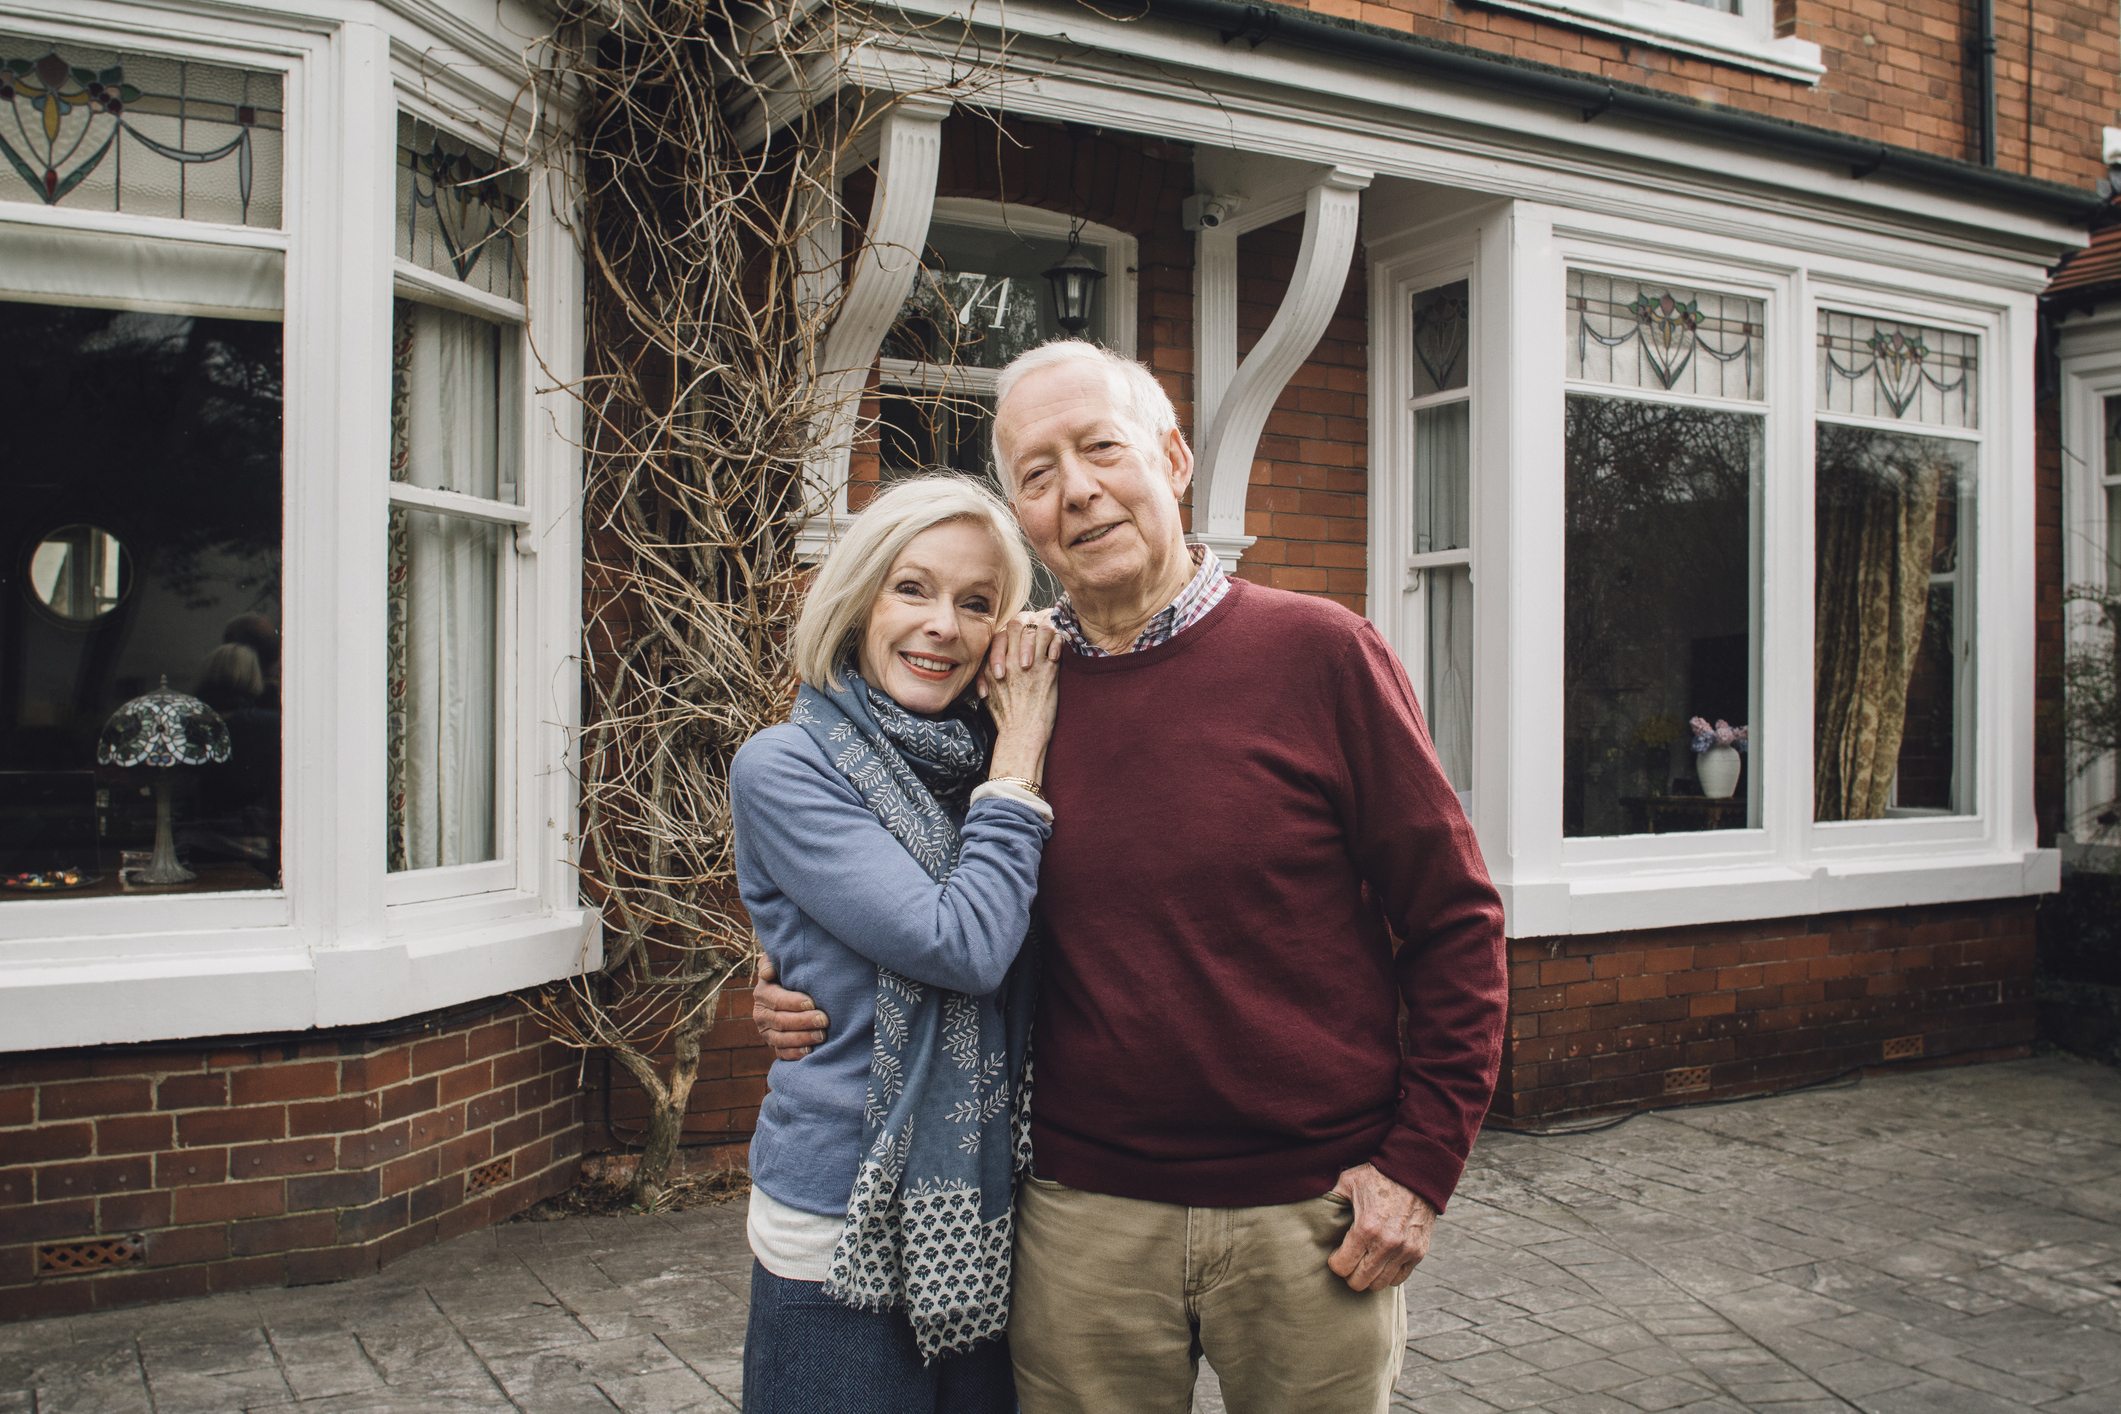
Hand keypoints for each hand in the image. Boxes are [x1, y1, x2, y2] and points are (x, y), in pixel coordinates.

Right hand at [751, 955, 826, 1059]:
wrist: (790, 989)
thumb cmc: (790, 973)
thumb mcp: (780, 962)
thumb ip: (772, 962)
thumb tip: (767, 973)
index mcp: (762, 993)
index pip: (776, 999)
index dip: (794, 1002)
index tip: (812, 1002)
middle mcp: (761, 1014)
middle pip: (781, 1021)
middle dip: (803, 1021)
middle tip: (824, 1020)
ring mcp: (766, 1032)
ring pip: (781, 1039)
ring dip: (802, 1039)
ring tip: (822, 1036)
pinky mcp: (774, 1045)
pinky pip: (782, 1053)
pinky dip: (795, 1054)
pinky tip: (810, 1051)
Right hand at [980, 617, 1061, 782]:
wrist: (1021, 736)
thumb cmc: (1006, 720)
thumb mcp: (989, 694)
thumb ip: (990, 675)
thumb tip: (997, 665)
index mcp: (995, 664)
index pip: (1003, 631)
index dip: (1015, 631)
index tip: (1022, 640)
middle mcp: (1010, 659)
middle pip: (1019, 624)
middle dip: (1028, 626)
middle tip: (1036, 636)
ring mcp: (1030, 662)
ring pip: (1039, 629)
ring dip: (1045, 633)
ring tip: (1049, 643)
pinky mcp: (1048, 670)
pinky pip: (1056, 643)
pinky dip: (1058, 644)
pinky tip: (1056, 655)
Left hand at [1327, 1163, 1435, 1291]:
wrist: (1415, 1170)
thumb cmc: (1378, 1175)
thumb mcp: (1348, 1181)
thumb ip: (1330, 1197)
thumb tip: (1312, 1205)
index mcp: (1366, 1228)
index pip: (1342, 1267)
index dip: (1335, 1263)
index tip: (1335, 1255)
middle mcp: (1387, 1244)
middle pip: (1359, 1282)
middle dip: (1349, 1274)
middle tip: (1348, 1261)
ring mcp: (1405, 1250)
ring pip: (1379, 1284)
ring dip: (1368, 1277)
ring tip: (1364, 1263)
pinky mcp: (1418, 1252)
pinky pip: (1399, 1279)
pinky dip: (1388, 1275)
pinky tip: (1381, 1262)